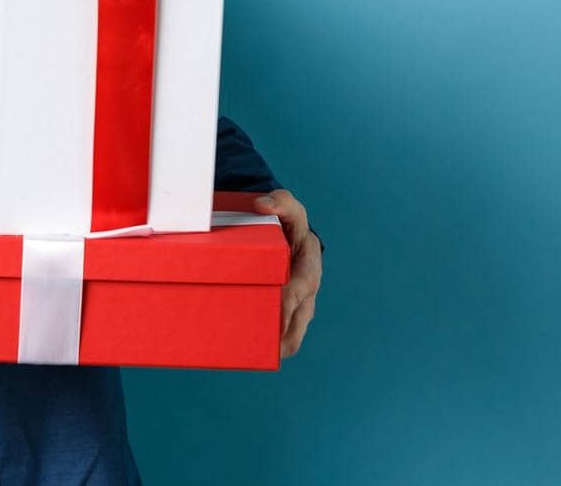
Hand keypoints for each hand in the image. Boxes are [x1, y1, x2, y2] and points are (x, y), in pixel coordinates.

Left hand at [253, 189, 320, 358]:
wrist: (287, 233)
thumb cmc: (287, 222)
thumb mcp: (289, 208)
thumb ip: (280, 201)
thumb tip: (261, 205)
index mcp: (309, 266)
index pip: (299, 289)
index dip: (288, 303)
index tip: (277, 315)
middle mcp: (307, 289)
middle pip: (297, 319)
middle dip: (284, 335)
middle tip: (268, 352)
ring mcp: (298, 303)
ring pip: (293, 331)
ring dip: (279, 346)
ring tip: (259, 359)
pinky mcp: (285, 310)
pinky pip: (283, 332)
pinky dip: (272, 344)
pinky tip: (252, 353)